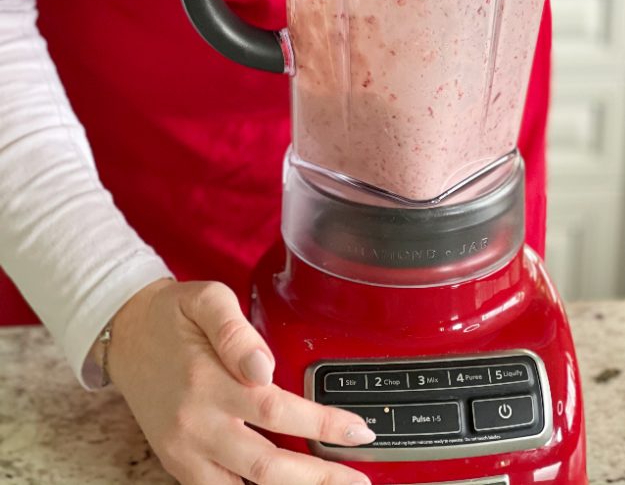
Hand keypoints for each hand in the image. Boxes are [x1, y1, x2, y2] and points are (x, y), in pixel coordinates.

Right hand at [106, 279, 373, 484]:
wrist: (124, 333)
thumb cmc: (171, 314)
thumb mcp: (205, 299)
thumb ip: (235, 330)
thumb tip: (264, 366)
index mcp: (206, 380)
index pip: (274, 410)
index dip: (321, 424)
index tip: (357, 430)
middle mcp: (195, 424)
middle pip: (266, 465)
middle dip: (318, 476)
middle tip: (358, 477)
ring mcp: (184, 450)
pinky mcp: (177, 462)